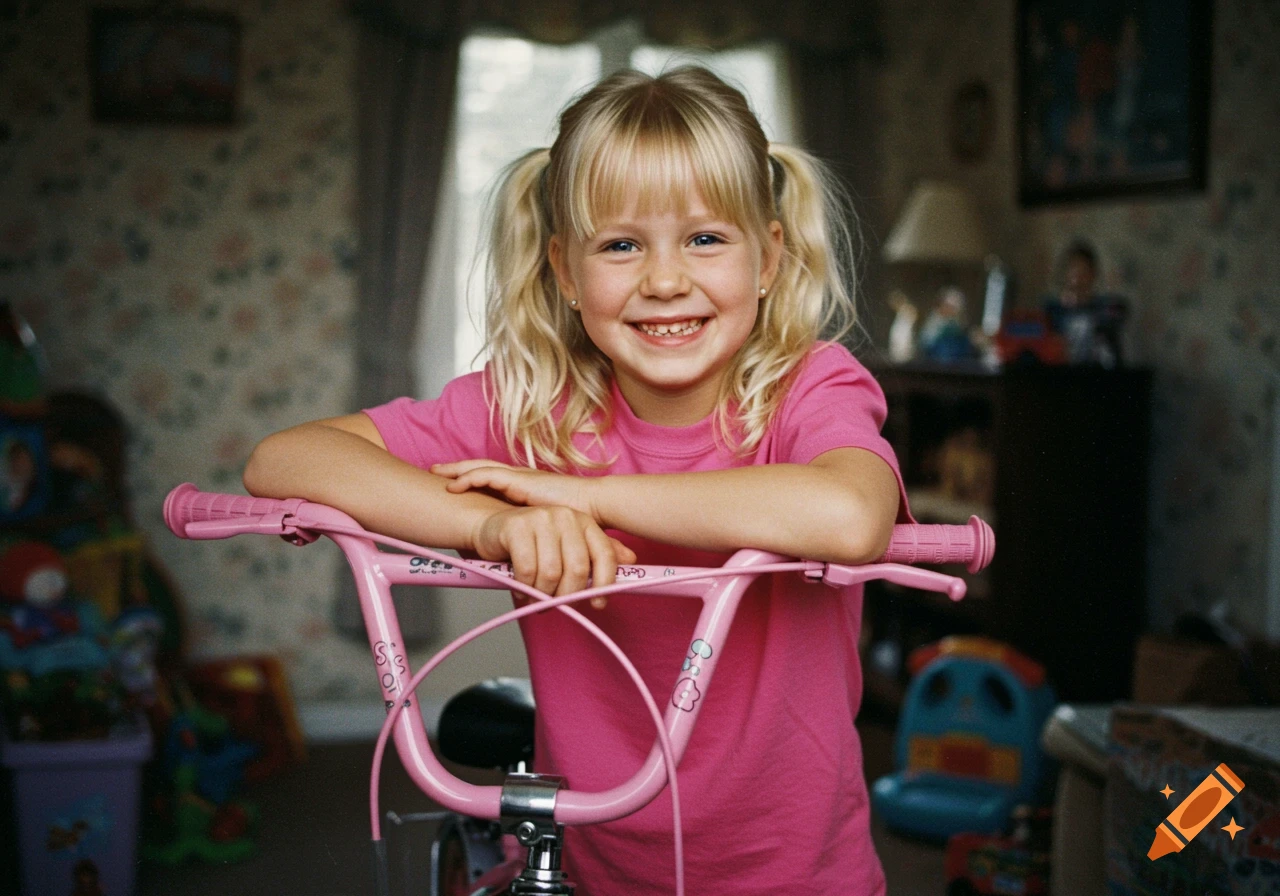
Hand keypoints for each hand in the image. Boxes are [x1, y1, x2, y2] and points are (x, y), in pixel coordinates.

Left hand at [433, 460, 597, 519]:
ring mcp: (520, 478)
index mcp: (524, 488)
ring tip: (437, 472)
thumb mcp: (545, 528)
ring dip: (458, 470)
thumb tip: (520, 554)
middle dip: (457, 469)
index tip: (452, 482)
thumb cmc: (576, 520)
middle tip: (435, 470)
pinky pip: (489, 476)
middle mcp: (520, 479)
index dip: (471, 478)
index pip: (492, 478)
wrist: (593, 508)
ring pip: (480, 468)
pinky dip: (470, 478)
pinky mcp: (521, 481)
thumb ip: (532, 535)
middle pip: (481, 468)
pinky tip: (455, 485)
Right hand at [472, 505, 635, 603]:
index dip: (605, 583)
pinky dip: (524, 587)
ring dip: (542, 595)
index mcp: (583, 521)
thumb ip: (596, 553)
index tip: (598, 604)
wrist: (492, 528)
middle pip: (578, 569)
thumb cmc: (533, 541)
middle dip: (567, 595)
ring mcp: (540, 518)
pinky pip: (527, 570)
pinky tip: (521, 589)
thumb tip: (631, 560)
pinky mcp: (516, 526)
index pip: (604, 554)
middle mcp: (565, 516)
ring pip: (551, 573)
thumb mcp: (567, 546)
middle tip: (555, 605)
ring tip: (534, 598)